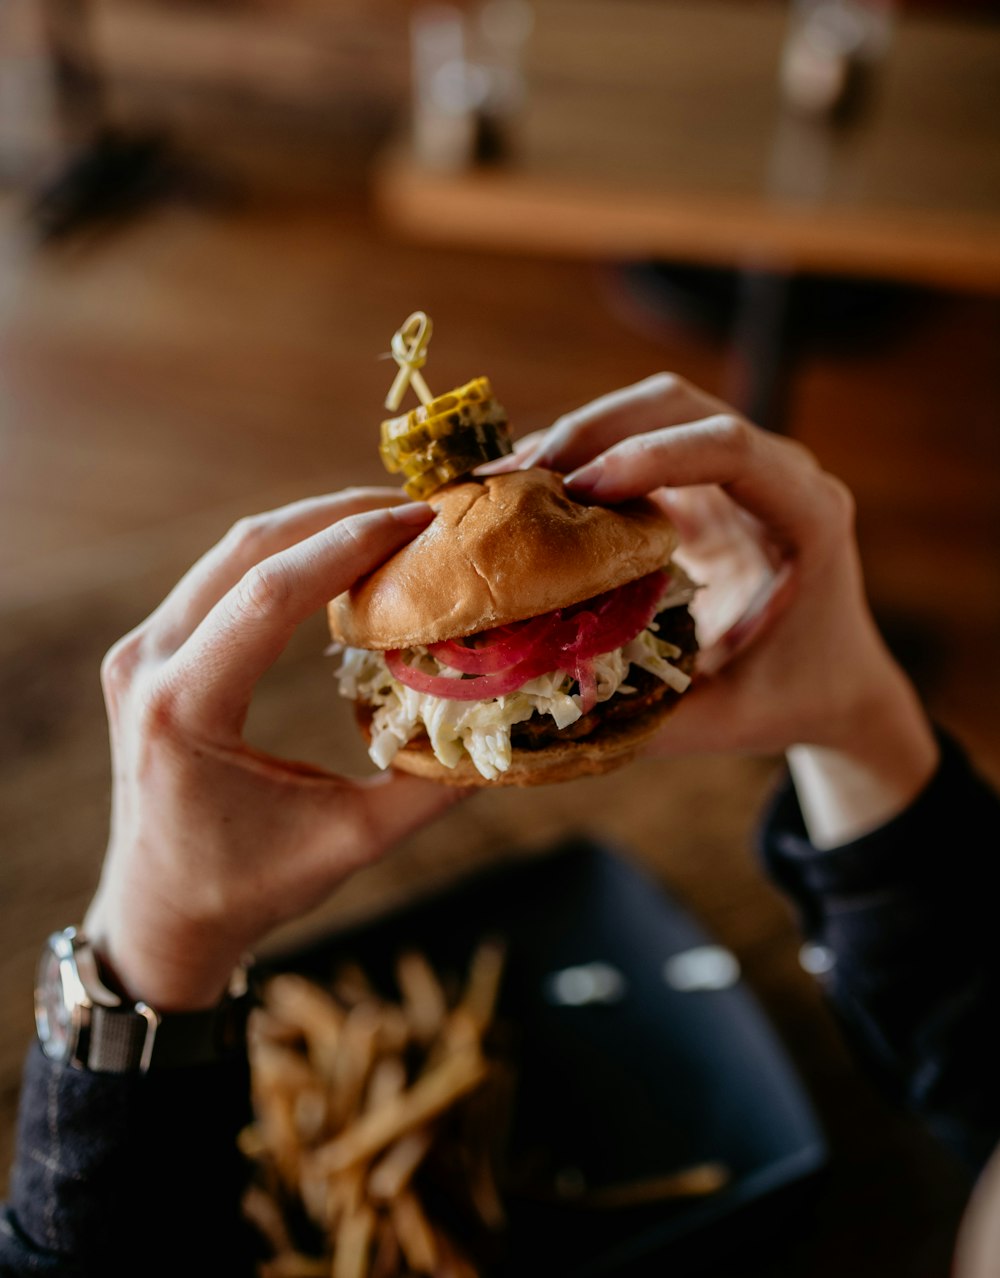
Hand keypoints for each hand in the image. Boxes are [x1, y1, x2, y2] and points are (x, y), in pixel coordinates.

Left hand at [84, 491, 462, 1010]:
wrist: (158, 914)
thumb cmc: (247, 888)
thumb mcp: (347, 844)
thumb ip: (427, 789)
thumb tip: (507, 733)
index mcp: (182, 707)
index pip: (270, 594)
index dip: (351, 545)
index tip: (423, 520)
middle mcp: (147, 664)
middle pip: (249, 549)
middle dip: (338, 516)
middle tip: (420, 510)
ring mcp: (140, 651)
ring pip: (233, 552)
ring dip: (313, 527)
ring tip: (391, 524)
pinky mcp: (151, 651)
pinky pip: (222, 577)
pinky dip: (287, 555)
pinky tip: (342, 557)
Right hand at [510, 374, 939, 843]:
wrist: (838, 686)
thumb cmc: (795, 699)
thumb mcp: (729, 718)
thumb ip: (646, 715)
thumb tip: (536, 708)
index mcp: (808, 516)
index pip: (730, 448)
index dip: (650, 456)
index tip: (577, 493)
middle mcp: (779, 475)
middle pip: (679, 406)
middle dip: (591, 430)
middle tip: (515, 477)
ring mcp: (738, 472)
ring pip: (649, 412)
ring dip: (574, 437)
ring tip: (499, 481)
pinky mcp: (701, 483)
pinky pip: (635, 444)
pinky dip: (579, 460)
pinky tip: (525, 491)